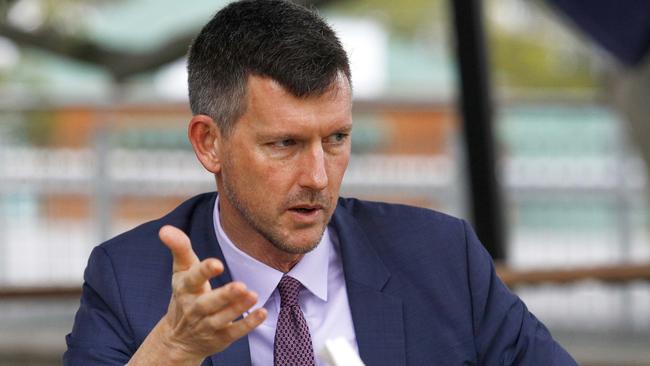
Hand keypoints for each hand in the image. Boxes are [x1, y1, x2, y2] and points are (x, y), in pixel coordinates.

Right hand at [129, 225, 266, 365]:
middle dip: (224, 296)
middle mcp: (194, 308)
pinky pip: (234, 332)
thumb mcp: (181, 271)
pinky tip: (262, 313)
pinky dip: (248, 324)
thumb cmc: (185, 295)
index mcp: (185, 288)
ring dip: (238, 308)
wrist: (178, 339)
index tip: (217, 263)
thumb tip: (165, 228)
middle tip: (241, 285)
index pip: (192, 279)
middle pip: (207, 303)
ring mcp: (207, 325)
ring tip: (253, 295)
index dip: (204, 271)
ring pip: (222, 318)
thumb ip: (179, 248)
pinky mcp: (221, 337)